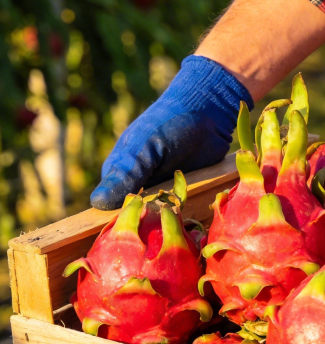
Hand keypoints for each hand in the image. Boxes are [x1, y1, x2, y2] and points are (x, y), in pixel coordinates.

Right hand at [90, 56, 251, 209]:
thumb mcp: (144, 148)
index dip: (123, 223)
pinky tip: (195, 214)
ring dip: (171, 218)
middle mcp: (139, 185)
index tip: (139, 232)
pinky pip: (184, 209)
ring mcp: (163, 189)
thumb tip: (98, 202)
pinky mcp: (186, 190)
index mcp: (119, 174)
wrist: (207, 111)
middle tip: (166, 223)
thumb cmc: (169, 124)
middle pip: (140, 217)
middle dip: (151, 223)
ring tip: (182, 217)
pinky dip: (189, 211)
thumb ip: (126, 173)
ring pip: (163, 216)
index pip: (112, 210)